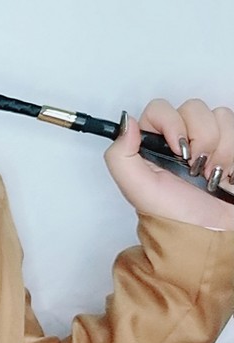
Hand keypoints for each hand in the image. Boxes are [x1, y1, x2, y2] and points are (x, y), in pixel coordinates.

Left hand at [105, 98, 233, 229]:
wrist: (212, 234)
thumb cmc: (176, 215)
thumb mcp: (137, 189)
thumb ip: (120, 155)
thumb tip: (125, 122)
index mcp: (154, 143)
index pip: (160, 108)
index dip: (172, 123)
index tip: (177, 149)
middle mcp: (180, 138)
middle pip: (194, 107)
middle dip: (200, 139)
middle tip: (195, 167)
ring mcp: (208, 141)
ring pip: (219, 116)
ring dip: (219, 149)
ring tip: (211, 174)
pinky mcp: (230, 147)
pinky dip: (233, 152)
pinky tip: (226, 174)